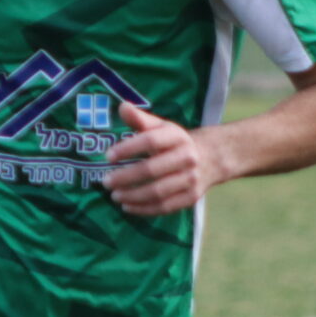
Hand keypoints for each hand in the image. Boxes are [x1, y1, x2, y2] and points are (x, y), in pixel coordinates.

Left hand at [103, 103, 224, 216]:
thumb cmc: (175, 142)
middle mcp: (187, 157)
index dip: (128, 148)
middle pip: (151, 169)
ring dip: (132, 196)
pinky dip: (143, 209)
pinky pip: (164, 207)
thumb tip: (122, 106)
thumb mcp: (160, 127)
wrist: (209, 158)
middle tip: (106, 182)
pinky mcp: (191, 197)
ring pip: (157, 192)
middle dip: (125, 177)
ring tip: (114, 196)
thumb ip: (140, 119)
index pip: (150, 141)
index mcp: (177, 136)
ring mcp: (191, 179)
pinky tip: (127, 206)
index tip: (108, 156)